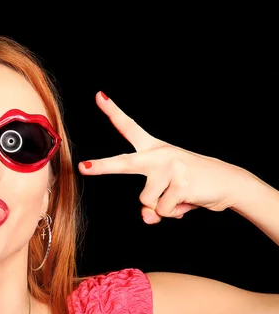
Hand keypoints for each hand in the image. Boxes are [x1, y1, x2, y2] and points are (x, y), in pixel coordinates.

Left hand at [79, 92, 250, 223]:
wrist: (230, 184)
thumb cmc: (191, 185)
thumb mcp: (167, 192)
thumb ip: (151, 205)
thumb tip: (147, 217)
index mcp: (154, 149)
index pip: (130, 127)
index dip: (113, 112)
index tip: (99, 96)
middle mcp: (159, 155)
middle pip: (124, 163)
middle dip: (102, 167)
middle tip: (82, 167)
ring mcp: (170, 168)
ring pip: (147, 202)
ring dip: (163, 207)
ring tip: (179, 196)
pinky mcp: (181, 184)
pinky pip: (163, 210)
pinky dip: (175, 213)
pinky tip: (188, 201)